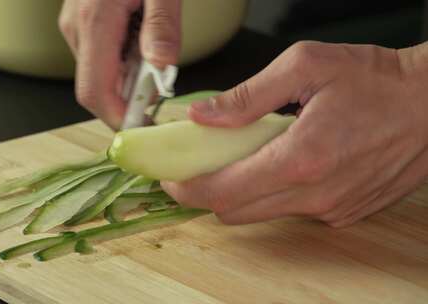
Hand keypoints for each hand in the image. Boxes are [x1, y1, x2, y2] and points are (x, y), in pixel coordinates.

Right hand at [59, 0, 180, 128]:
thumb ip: (161, 24)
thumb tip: (161, 64)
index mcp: (96, 20)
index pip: (96, 91)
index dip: (119, 117)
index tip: (145, 126)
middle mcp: (78, 27)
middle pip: (98, 89)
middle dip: (132, 97)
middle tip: (162, 81)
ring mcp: (76, 26)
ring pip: (100, 76)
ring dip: (130, 79)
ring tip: (154, 51)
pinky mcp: (81, 24)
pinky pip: (99, 60)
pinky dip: (124, 64)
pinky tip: (141, 43)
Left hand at [162, 41, 427, 226]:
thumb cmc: (377, 80)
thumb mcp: (306, 66)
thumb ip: (247, 96)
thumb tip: (202, 116)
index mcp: (300, 159)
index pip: (223, 191)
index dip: (188, 188)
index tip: (171, 178)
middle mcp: (315, 195)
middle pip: (235, 212)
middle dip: (208, 193)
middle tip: (199, 167)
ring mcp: (332, 210)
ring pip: (262, 214)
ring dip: (241, 192)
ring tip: (242, 158)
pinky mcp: (344, 213)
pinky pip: (292, 210)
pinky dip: (274, 192)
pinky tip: (283, 163)